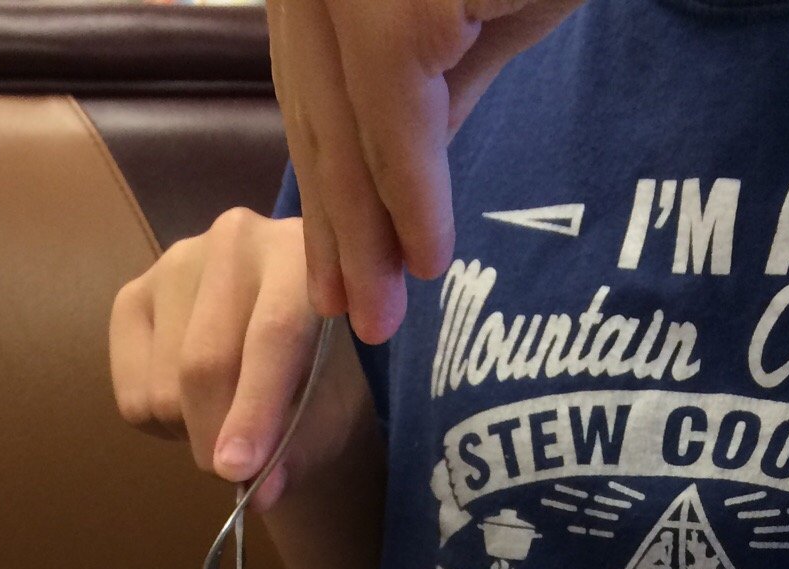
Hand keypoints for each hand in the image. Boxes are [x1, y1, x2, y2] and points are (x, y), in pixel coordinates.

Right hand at [110, 211, 376, 512]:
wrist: (279, 356)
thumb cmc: (316, 383)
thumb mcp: (326, 415)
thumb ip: (298, 448)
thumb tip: (259, 493)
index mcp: (300, 254)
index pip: (271, 334)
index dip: (254, 408)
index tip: (239, 472)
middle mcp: (233, 240)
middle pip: (205, 362)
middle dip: (216, 438)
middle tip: (236, 474)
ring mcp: (174, 262)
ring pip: (165, 387)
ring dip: (191, 433)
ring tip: (223, 416)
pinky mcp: (131, 296)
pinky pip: (133, 397)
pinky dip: (162, 426)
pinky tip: (190, 403)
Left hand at [267, 0, 586, 343]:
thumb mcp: (479, 11)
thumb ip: (428, 84)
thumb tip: (397, 186)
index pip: (310, 75)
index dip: (323, 178)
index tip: (333, 266)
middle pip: (316, 102)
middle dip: (336, 221)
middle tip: (350, 317)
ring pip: (344, 119)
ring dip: (366, 232)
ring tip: (379, 316)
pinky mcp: (394, 0)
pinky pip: (397, 118)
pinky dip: (413, 199)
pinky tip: (427, 261)